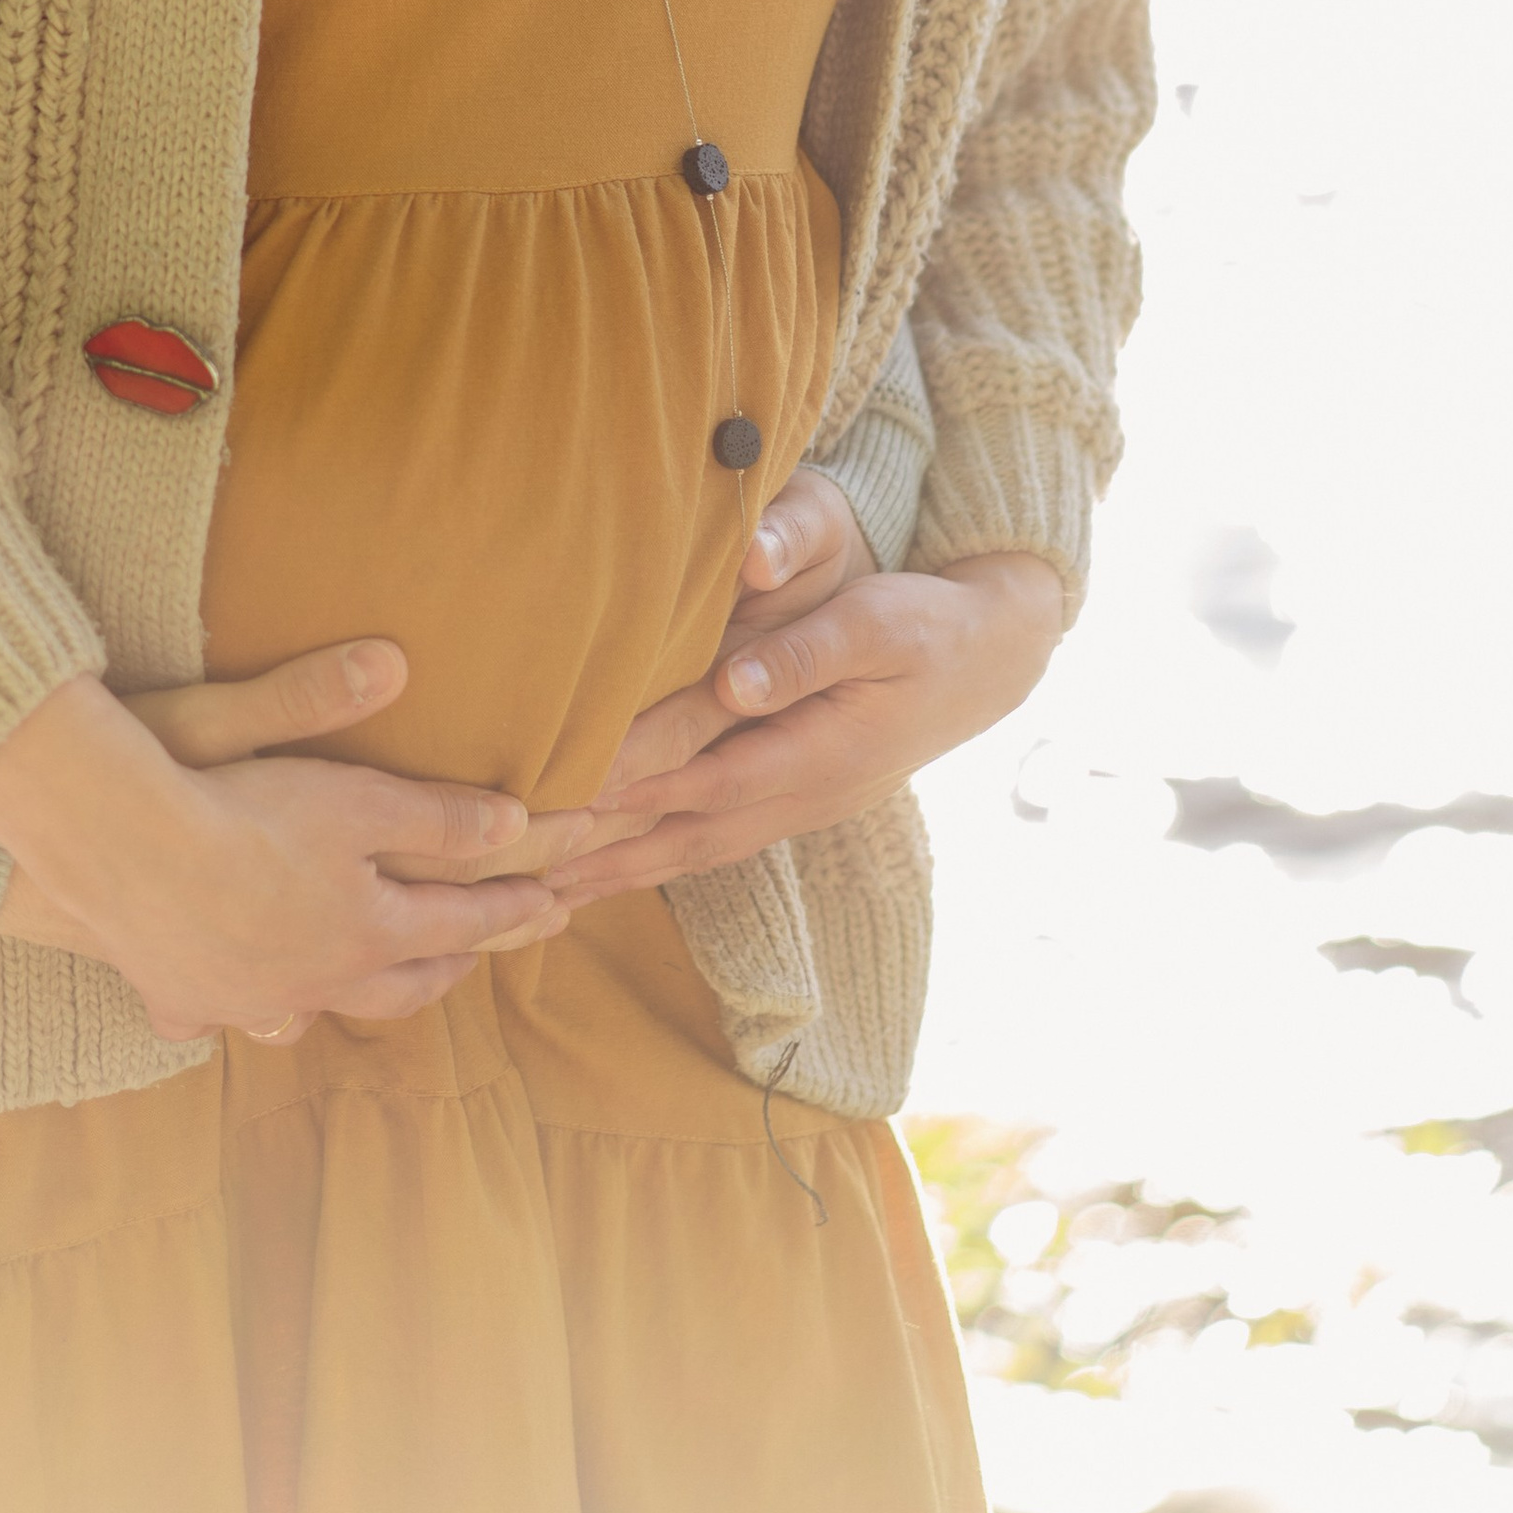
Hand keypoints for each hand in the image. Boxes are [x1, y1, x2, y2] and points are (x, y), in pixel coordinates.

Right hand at [0, 669, 569, 1041]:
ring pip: (304, 1014)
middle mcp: (314, 983)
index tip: (549, 907)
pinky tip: (219, 1004)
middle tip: (464, 955)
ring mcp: (243, 1000)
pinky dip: (226, 1009)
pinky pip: (211, 1016)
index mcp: (368, 934)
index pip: (460, 924)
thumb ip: (436, 815)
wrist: (124, 846)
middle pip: (393, 984)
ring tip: (347, 984)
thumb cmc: (246, 810)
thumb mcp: (356, 798)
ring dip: (336, 999)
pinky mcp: (178, 996)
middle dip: (436, 967)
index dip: (508, 911)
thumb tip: (514, 824)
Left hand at [544, 551, 1064, 901]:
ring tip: (546, 888)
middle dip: (607, 854)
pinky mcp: (791, 799)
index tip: (563, 798)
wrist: (987, 659)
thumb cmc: (926, 628)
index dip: (636, 788)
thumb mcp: (879, 624)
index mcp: (822, 751)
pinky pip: (711, 841)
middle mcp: (804, 795)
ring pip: (695, 849)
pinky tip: (612, 866)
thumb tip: (738, 685)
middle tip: (526, 870)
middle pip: (688, 833)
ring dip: (623, 870)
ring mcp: (799, 805)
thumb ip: (807, 654)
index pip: (708, 776)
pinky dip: (655, 859)